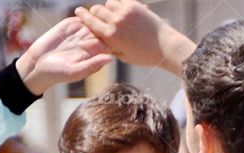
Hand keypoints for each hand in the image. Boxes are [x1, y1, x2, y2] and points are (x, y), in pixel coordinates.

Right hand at [16, 16, 112, 96]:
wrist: (39, 63)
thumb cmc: (58, 73)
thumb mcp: (75, 71)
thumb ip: (93, 65)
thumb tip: (111, 58)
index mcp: (95, 54)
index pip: (111, 43)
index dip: (115, 36)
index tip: (114, 33)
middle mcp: (91, 42)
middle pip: (106, 29)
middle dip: (109, 23)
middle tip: (108, 20)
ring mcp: (81, 32)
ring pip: (95, 20)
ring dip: (97, 15)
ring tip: (95, 14)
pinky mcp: (71, 24)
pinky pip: (82, 15)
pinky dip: (85, 12)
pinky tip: (83, 13)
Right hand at [75, 2, 194, 74]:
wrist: (166, 46)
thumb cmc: (144, 56)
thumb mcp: (124, 56)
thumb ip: (111, 46)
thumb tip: (101, 40)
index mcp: (111, 37)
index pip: (90, 22)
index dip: (83, 15)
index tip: (78, 11)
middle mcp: (115, 22)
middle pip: (97, 10)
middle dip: (95, 12)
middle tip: (96, 15)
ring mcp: (124, 11)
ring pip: (108, 3)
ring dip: (108, 8)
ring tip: (113, 16)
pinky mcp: (133, 5)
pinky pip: (120, 0)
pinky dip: (119, 5)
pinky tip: (124, 12)